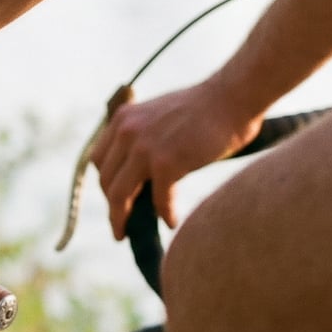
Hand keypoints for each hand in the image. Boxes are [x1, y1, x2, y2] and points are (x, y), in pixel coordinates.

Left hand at [90, 79, 262, 238]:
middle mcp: (127, 132)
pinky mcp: (166, 162)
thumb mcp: (159, 117)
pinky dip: (165, 214)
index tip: (114, 199)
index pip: (99, 160)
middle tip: (120, 225)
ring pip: (120, 195)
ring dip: (121, 219)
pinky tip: (171, 222)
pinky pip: (158, 200)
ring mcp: (144, 147)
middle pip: (105, 180)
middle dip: (112, 206)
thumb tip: (141, 178)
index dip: (105, 183)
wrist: (232, 97)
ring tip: (128, 235)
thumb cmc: (204, 110)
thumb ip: (144, 140)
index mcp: (123, 119)